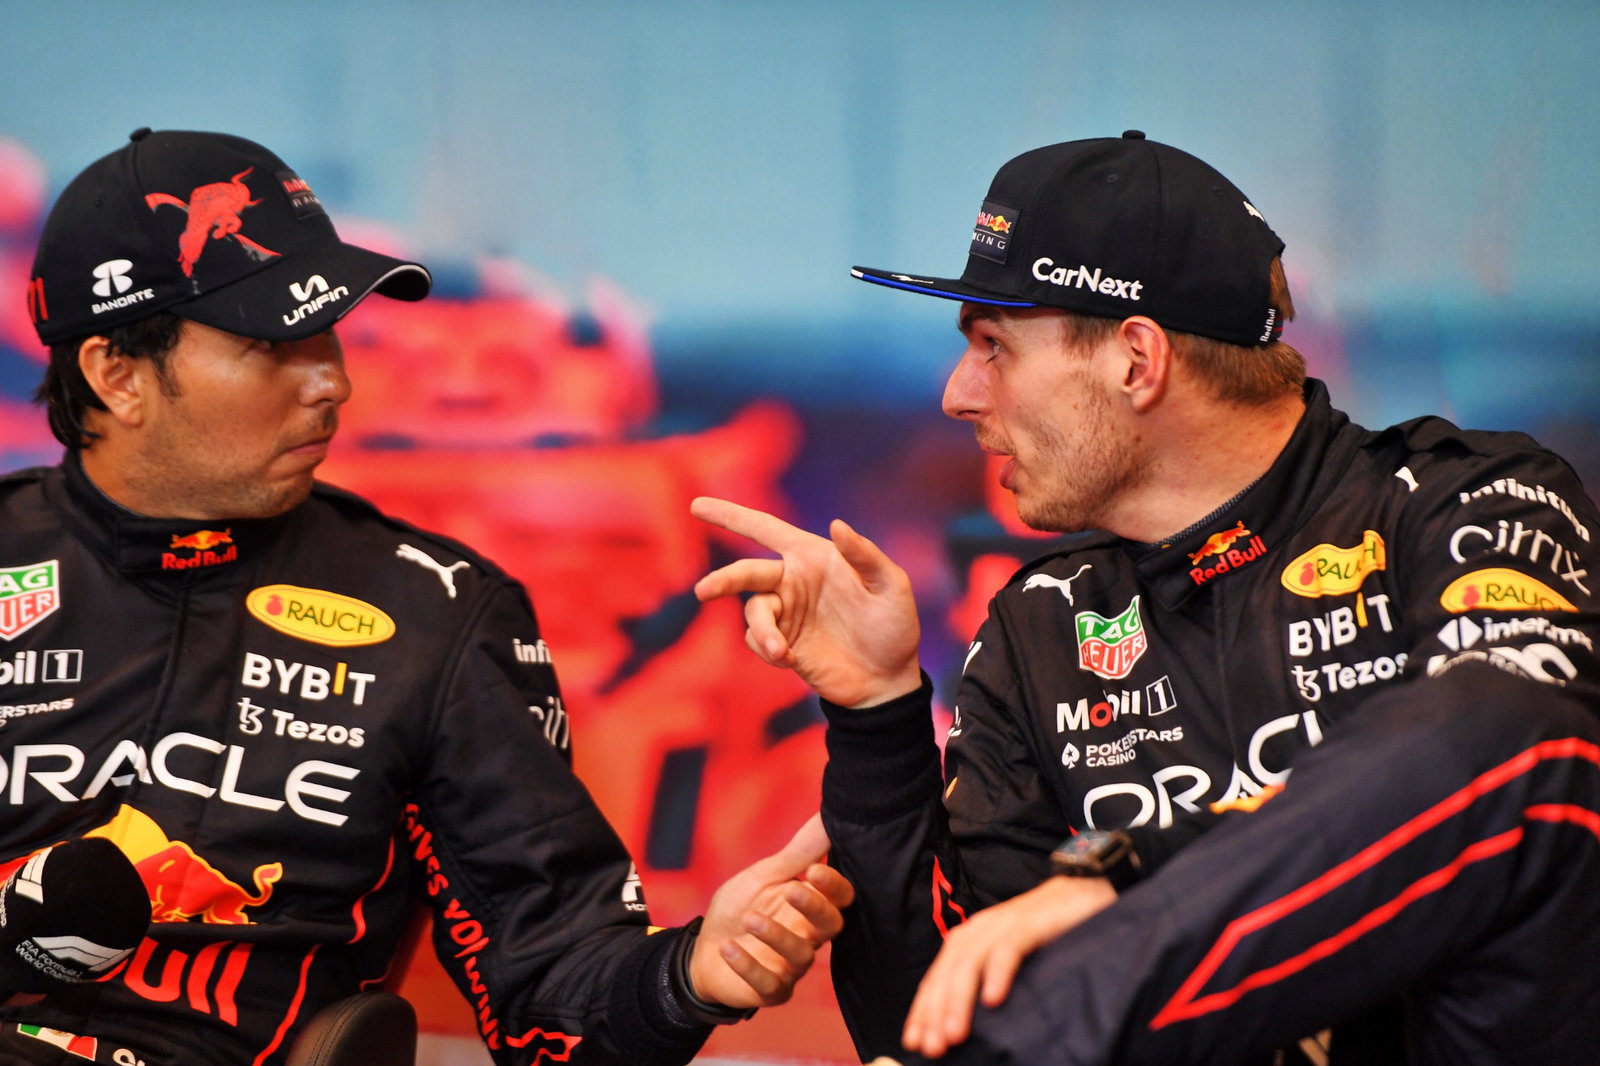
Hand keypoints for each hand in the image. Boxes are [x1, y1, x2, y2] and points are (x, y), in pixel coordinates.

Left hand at [689, 813, 854, 1009]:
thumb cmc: (740, 906)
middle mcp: (809, 936)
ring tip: (749, 919)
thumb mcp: (764, 875)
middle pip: (831, 925)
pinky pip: (770, 983)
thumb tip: (826, 815)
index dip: (833, 885)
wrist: (703, 949)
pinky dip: (749, 965)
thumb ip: (797, 853)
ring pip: (801, 955)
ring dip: (776, 935)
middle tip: (791, 890)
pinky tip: (729, 948)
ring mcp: (792, 966)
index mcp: (810, 905)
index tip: (814, 870)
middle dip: (814, 908)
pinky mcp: (771, 990)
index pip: (840, 897)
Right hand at [691, 496, 922, 707]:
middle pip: (746, 572)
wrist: (888, 681)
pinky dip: (767, 648)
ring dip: (762, 631)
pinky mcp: (781, 645)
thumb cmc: (894, 626)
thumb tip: (836, 524)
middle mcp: (793, 581)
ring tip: (779, 652)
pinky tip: (791, 660)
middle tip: (703, 591)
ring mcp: (785, 614)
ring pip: (753, 612)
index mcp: (813, 556)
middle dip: (723, 580)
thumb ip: (865, 555)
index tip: (696, 506)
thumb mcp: (891, 587)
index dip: (732, 516)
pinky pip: (756, 640)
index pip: (766, 530)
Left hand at [902, 875, 1116, 1057]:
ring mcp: (1004, 924)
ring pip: (971, 961)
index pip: (938, 978)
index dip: (923, 1010)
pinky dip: (999, 972)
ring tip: (953, 1033)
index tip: (913, 1042)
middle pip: (948, 972)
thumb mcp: (1013, 961)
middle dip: (935, 1011)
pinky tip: (992, 999)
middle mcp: (980, 930)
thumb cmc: (1049, 934)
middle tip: (930, 1047)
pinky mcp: (1032, 921)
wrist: (1087, 890)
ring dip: (959, 998)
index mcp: (970, 941)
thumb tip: (969, 1026)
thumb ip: (990, 984)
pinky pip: (1010, 947)